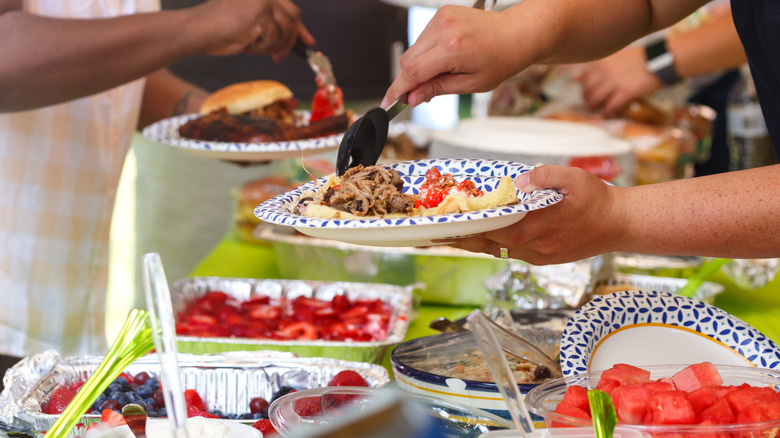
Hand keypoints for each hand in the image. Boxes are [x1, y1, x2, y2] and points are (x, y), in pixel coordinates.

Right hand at [190, 0, 313, 58]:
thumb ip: (270, 22)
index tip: (308, 41)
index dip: (300, 28)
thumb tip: (297, 36)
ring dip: (271, 46)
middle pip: (293, 18)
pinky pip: (274, 38)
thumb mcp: (249, 21)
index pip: (289, 8)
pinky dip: (262, 48)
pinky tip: (246, 44)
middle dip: (290, 40)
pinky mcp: (261, 14)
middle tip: (279, 57)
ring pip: (285, 31)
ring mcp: (264, 1)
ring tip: (252, 47)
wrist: (198, 30)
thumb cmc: (218, 28)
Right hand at [382, 5, 525, 107]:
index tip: (388, 103)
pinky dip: (427, 52)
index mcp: (453, 48)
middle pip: (407, 61)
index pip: (412, 72)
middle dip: (410, 80)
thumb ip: (437, 89)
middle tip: (422, 94)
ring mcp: (441, 18)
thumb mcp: (470, 84)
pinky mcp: (441, 14)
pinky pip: (422, 39)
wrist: (515, 35)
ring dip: (419, 66)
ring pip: (413, 50)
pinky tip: (445, 57)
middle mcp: (444, 29)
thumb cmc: (500, 60)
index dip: (397, 90)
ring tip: (443, 72)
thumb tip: (412, 98)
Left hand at [449, 165, 626, 264]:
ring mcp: (539, 256)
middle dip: (462, 239)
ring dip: (476, 242)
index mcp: (537, 227)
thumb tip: (518, 180)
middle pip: (489, 245)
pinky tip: (482, 236)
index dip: (467, 230)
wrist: (621, 224)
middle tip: (436, 235)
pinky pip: (512, 253)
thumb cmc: (597, 199)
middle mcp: (534, 247)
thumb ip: (543, 175)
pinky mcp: (544, 259)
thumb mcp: (572, 177)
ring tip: (451, 236)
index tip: (444, 228)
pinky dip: (495, 244)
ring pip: (498, 250)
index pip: (493, 231)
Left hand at [577, 45, 662, 115]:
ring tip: (599, 109)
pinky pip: (610, 107)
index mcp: (601, 62)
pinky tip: (609, 113)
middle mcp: (605, 71)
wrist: (660, 60)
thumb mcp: (614, 57)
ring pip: (595, 100)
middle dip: (588, 100)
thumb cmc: (638, 59)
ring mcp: (614, 82)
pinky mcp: (625, 92)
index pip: (584, 79)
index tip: (589, 93)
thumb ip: (596, 67)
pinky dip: (607, 112)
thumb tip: (575, 78)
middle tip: (592, 104)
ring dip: (596, 108)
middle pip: (587, 91)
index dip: (585, 89)